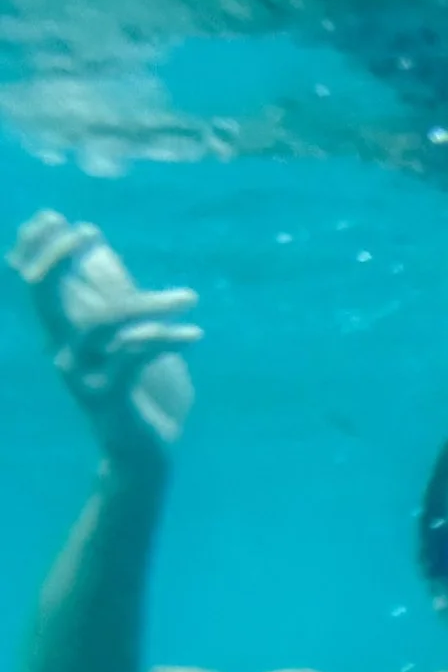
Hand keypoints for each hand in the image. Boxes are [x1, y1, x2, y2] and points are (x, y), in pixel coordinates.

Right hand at [12, 212, 199, 467]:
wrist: (147, 454)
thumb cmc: (142, 390)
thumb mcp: (132, 335)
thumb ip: (115, 295)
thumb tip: (97, 245)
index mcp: (65, 333)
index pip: (30, 282)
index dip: (35, 247)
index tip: (57, 217)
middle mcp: (63, 350)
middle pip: (41, 296)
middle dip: (57, 257)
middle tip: (89, 231)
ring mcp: (81, 374)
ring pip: (101, 323)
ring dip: (149, 303)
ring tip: (191, 297)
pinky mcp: (108, 397)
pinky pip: (132, 357)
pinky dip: (165, 338)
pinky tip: (194, 334)